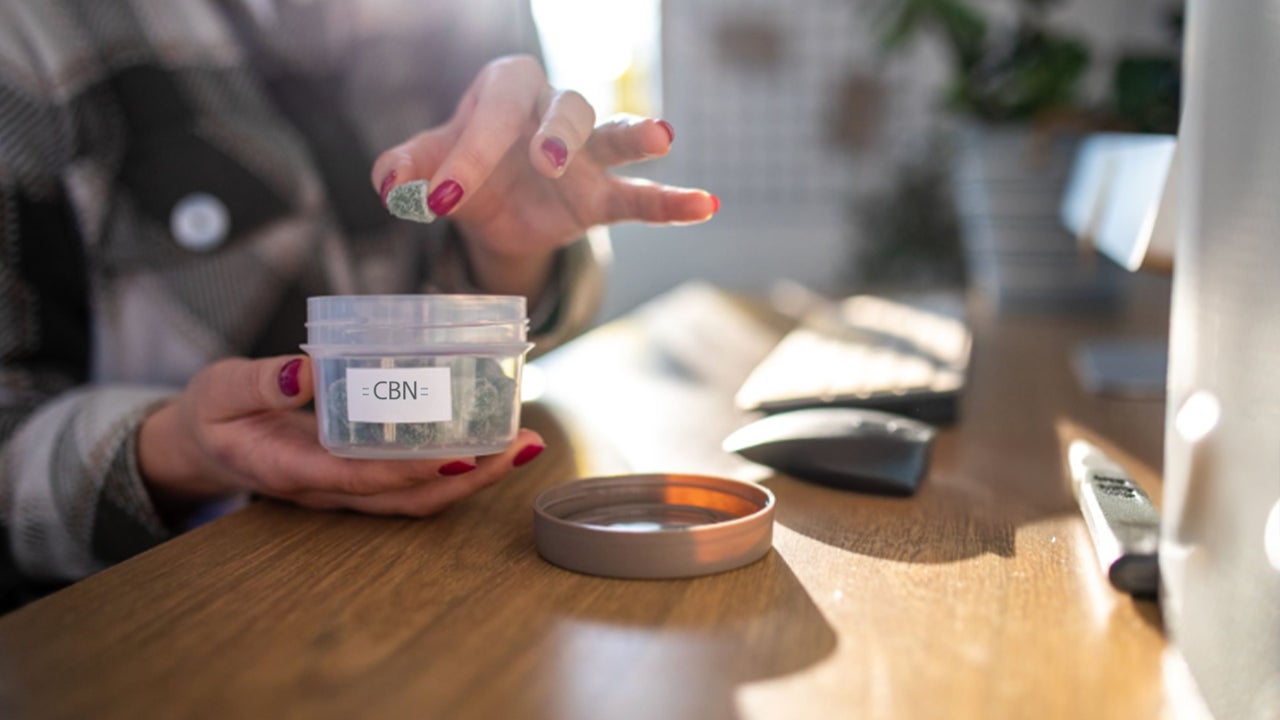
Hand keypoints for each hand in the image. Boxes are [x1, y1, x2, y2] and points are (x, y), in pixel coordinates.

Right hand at [137, 355, 543, 521]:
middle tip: (521, 446)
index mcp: (293, 468)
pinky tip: (490, 438)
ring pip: (419, 496)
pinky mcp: (361, 473)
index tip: (462, 456)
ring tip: (523, 444)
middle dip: (470, 479)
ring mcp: (349, 486)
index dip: (414, 471)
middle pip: (409, 498)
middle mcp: (330, 487)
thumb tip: (305, 370)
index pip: (362, 478)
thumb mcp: (219, 391)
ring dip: (476, 476)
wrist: (205, 445)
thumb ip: (258, 383)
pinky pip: (414, 480)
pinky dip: (457, 464)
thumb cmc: (215, 415)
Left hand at [370, 54, 717, 299]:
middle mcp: (551, 111)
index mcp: (503, 91)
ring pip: (611, 135)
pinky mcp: (601, 195)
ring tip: (661, 136)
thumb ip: (405, 166)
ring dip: (635, 136)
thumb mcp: (426, 166)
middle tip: (546, 161)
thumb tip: (388, 185)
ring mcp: (585, 153)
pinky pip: (639, 196)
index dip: (466, 153)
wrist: (493, 210)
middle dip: (557, 133)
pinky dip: (671, 201)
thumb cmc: (461, 169)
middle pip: (566, 109)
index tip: (438, 199)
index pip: (493, 113)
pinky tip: (705, 203)